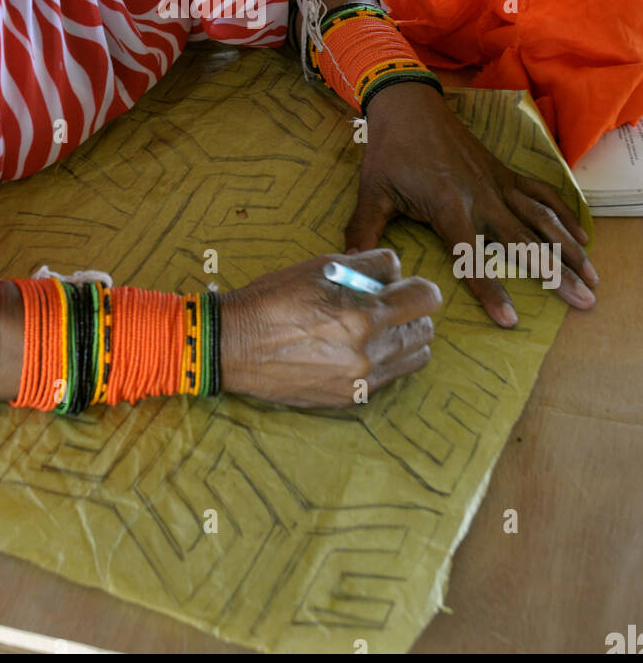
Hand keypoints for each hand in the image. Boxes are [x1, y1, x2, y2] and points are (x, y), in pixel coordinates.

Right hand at [219, 248, 441, 407]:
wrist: (236, 345)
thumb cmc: (274, 298)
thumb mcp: (321, 266)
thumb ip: (369, 265)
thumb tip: (397, 271)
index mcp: (364, 315)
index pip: (426, 298)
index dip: (418, 285)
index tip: (403, 284)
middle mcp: (370, 352)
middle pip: (425, 330)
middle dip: (412, 311)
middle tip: (387, 302)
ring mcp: (362, 380)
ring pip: (415, 357)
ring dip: (404, 338)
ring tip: (375, 326)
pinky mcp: (351, 397)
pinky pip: (391, 377)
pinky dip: (385, 360)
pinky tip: (358, 347)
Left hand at [345, 82, 598, 327]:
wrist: (409, 105)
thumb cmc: (389, 151)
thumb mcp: (372, 193)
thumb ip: (364, 233)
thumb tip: (350, 269)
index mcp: (449, 207)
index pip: (473, 258)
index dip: (491, 290)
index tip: (511, 320)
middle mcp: (482, 197)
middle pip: (525, 242)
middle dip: (556, 273)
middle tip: (583, 300)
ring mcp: (497, 183)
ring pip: (542, 220)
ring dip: (569, 248)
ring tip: (592, 276)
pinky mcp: (504, 172)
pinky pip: (541, 194)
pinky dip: (564, 215)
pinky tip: (581, 236)